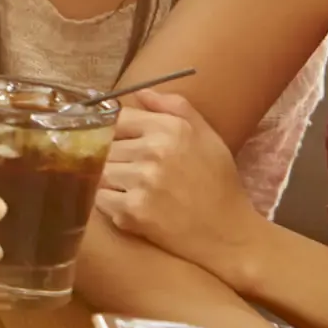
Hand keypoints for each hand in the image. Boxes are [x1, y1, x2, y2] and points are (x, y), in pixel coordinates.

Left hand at [94, 91, 257, 280]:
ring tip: (131, 189)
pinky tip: (130, 206)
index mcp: (170, 128)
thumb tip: (141, 92)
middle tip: (130, 172)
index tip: (119, 142)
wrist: (229, 234)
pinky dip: (109, 203)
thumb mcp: (207, 136)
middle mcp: (154, 151)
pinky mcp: (132, 211)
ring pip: (99, 170)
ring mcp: (142, 182)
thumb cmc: (218, 183)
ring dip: (109, 180)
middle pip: (105, 144)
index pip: (118, 117)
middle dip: (112, 157)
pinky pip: (100, 198)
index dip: (115, 130)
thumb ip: (176, 107)